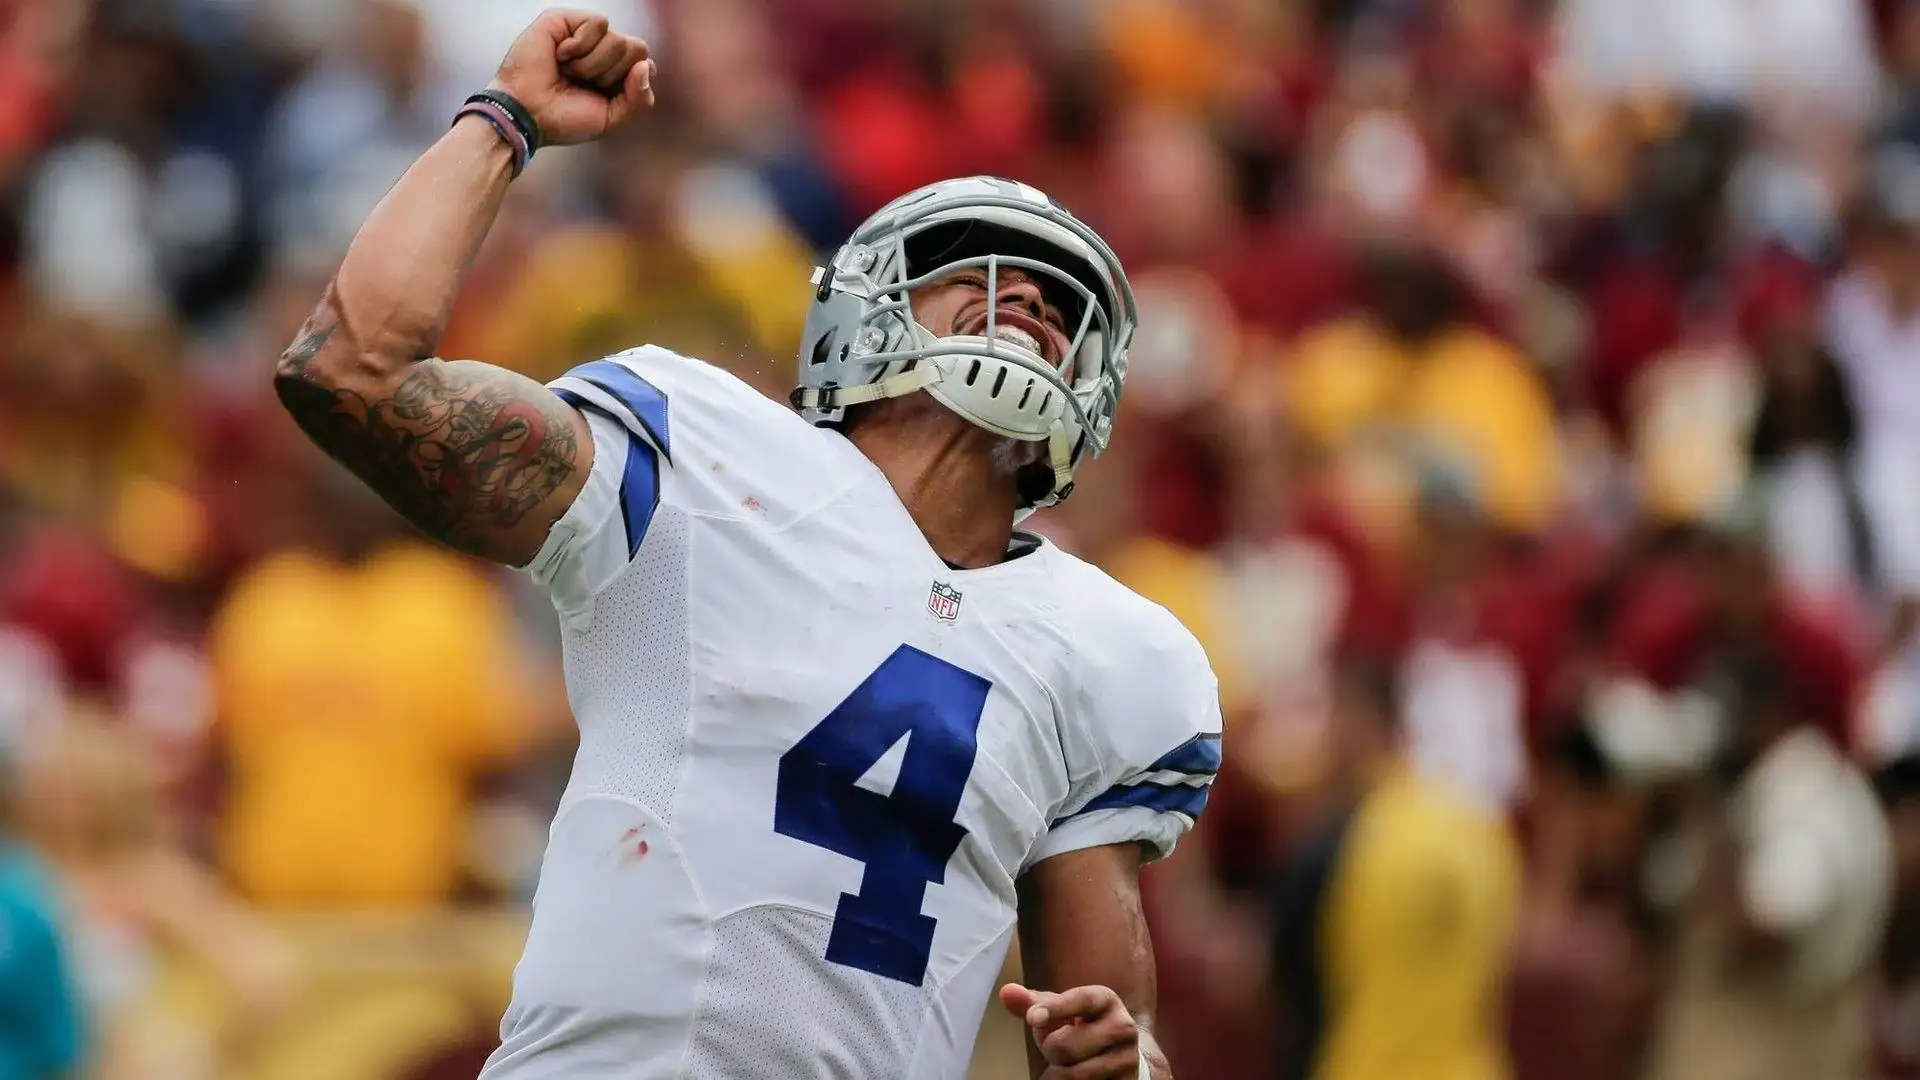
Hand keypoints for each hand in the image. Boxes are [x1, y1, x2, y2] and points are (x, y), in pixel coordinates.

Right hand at [490, 9, 653, 146]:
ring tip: (567, 71)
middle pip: (636, 48)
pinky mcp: (566, 19)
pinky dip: (580, 46)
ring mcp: (585, 34)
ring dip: (591, 64)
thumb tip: (646, 65)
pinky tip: (561, 55)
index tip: (600, 96)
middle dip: (610, 74)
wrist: (528, 114)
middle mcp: (603, 50)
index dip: (627, 84)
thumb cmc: (563, 118)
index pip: (645, 64)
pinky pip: (598, 23)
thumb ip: (639, 100)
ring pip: (618, 38)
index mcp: (616, 72)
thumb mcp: (611, 119)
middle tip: (581, 83)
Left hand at [999, 983, 1142, 1078]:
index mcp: (1105, 1000)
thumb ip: (1033, 1003)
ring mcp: (1127, 1059)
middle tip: (1056, 1049)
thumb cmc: (1081, 1028)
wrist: (1120, 1056)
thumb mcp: (1059, 1013)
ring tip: (1063, 1066)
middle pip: (1065, 1046)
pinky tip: (1072, 1077)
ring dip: (1057, 1074)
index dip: (1055, 1008)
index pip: (1081, 1000)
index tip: (1032, 1018)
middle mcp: (1123, 1026)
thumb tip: (1006, 992)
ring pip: (1073, 1075)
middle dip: (1049, 1050)